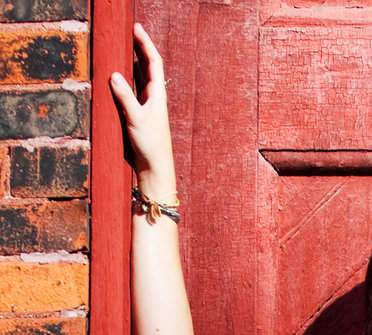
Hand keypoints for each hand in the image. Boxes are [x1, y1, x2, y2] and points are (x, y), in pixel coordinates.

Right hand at [108, 22, 175, 179]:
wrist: (154, 170)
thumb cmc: (150, 146)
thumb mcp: (136, 118)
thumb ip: (125, 96)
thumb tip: (114, 74)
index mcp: (157, 95)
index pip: (153, 62)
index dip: (145, 43)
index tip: (136, 27)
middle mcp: (153, 98)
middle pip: (146, 66)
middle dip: (138, 48)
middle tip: (127, 31)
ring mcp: (146, 107)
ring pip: (139, 78)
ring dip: (132, 62)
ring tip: (122, 47)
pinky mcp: (138, 116)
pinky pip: (132, 91)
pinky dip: (126, 80)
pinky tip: (119, 76)